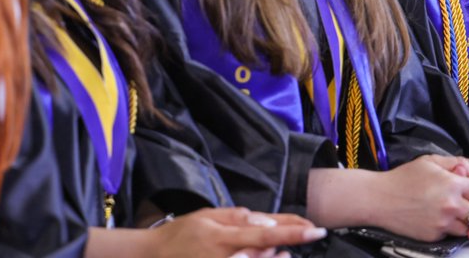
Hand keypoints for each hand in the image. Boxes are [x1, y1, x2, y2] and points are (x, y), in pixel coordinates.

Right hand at [153, 209, 323, 257]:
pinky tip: (262, 255)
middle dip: (284, 246)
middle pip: (267, 253)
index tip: (316, 230)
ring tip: (279, 252)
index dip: (294, 232)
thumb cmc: (183, 233)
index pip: (267, 232)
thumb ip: (238, 217)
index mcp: (224, 236)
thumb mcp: (209, 215)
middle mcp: (226, 256)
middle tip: (295, 235)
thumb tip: (266, 219)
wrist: (152, 256)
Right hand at [368, 154, 468, 241]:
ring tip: (455, 210)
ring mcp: (443, 224)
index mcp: (452, 184)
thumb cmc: (403, 178)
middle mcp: (451, 206)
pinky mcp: (435, 237)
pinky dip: (452, 228)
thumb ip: (457, 163)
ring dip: (468, 220)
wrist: (379, 199)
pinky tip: (441, 218)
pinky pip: (454, 235)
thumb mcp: (431, 161)